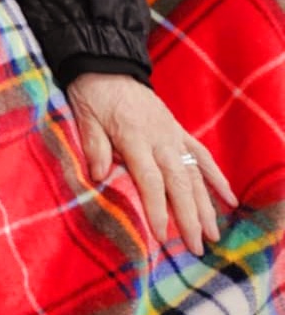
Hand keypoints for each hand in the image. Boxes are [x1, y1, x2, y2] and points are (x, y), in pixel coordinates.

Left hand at [68, 72, 235, 255]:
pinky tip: (229, 199)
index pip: (150, 181)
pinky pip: (201, 155)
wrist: (107, 65)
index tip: (163, 237)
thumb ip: (95, 147)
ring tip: (213, 234)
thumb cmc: (92, 94)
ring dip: (206, 205)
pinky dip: (216, 177)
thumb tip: (100, 177)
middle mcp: (160, 139)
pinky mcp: (178, 130)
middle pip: (180, 184)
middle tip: (197, 248)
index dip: (157, 209)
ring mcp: (173, 134)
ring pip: (195, 174)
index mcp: (134, 138)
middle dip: (190, 218)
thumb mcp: (85, 117)